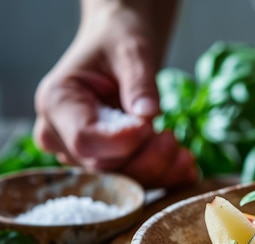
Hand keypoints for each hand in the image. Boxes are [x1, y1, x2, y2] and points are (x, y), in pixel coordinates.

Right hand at [34, 0, 197, 188]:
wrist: (119, 50)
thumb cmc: (118, 42)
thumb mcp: (132, 52)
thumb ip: (139, 83)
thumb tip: (148, 114)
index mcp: (57, 102)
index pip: (86, 139)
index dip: (124, 140)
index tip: (152, 125)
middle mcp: (60, 135)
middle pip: (105, 166)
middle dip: (147, 158)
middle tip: (173, 137)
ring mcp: (80, 154)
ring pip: (121, 179)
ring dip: (159, 171)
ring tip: (185, 154)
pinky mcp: (104, 163)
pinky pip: (134, 180)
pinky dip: (164, 177)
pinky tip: (186, 168)